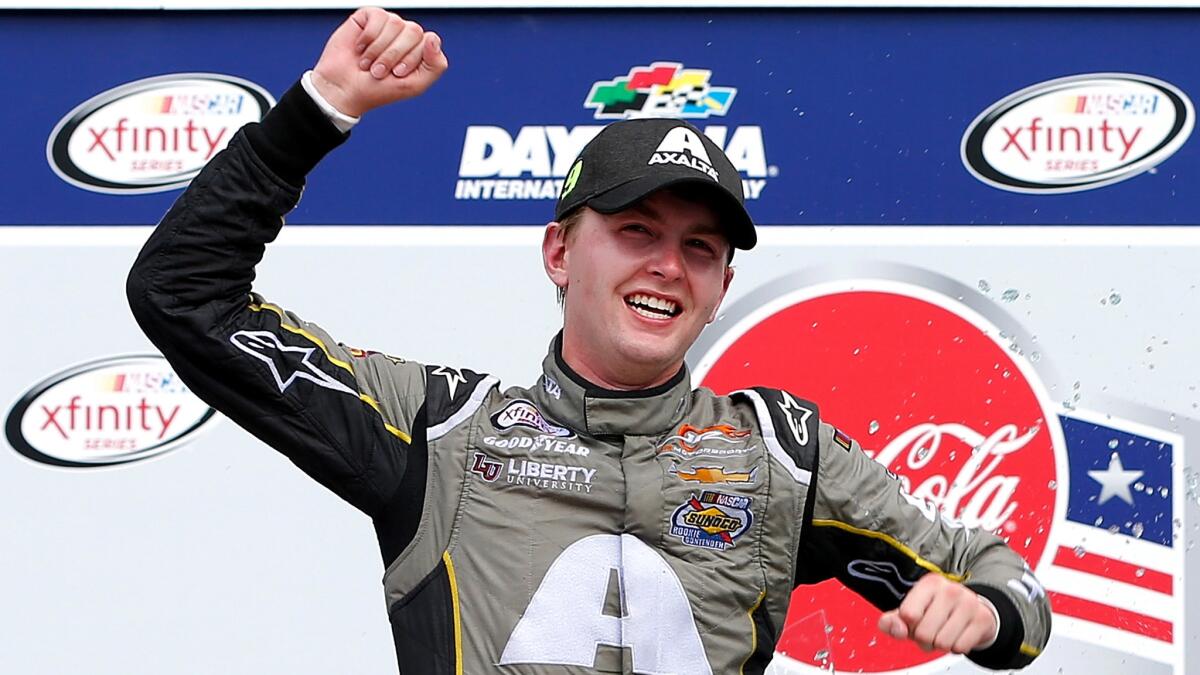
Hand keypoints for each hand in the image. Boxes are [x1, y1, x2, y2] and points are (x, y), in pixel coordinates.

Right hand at [311, 7, 448, 116]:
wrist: (344, 89)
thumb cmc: (378, 89)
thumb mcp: (415, 85)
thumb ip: (435, 65)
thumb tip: (433, 38)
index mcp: (420, 49)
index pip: (429, 41)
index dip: (411, 59)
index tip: (397, 74)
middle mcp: (406, 34)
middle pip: (414, 31)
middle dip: (394, 55)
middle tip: (379, 70)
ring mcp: (388, 24)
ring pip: (395, 23)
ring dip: (379, 49)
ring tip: (368, 63)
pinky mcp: (368, 17)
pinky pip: (378, 17)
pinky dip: (368, 38)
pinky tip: (360, 48)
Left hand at [877, 574, 996, 653]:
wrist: (972, 609)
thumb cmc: (937, 610)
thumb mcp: (912, 611)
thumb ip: (893, 621)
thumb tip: (895, 628)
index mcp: (928, 584)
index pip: (908, 614)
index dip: (908, 626)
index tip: (915, 620)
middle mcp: (949, 590)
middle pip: (924, 633)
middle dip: (924, 639)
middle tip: (931, 630)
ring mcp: (968, 603)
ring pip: (942, 643)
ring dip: (940, 645)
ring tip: (943, 632)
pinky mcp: (982, 619)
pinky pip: (960, 647)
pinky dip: (956, 647)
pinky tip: (957, 634)